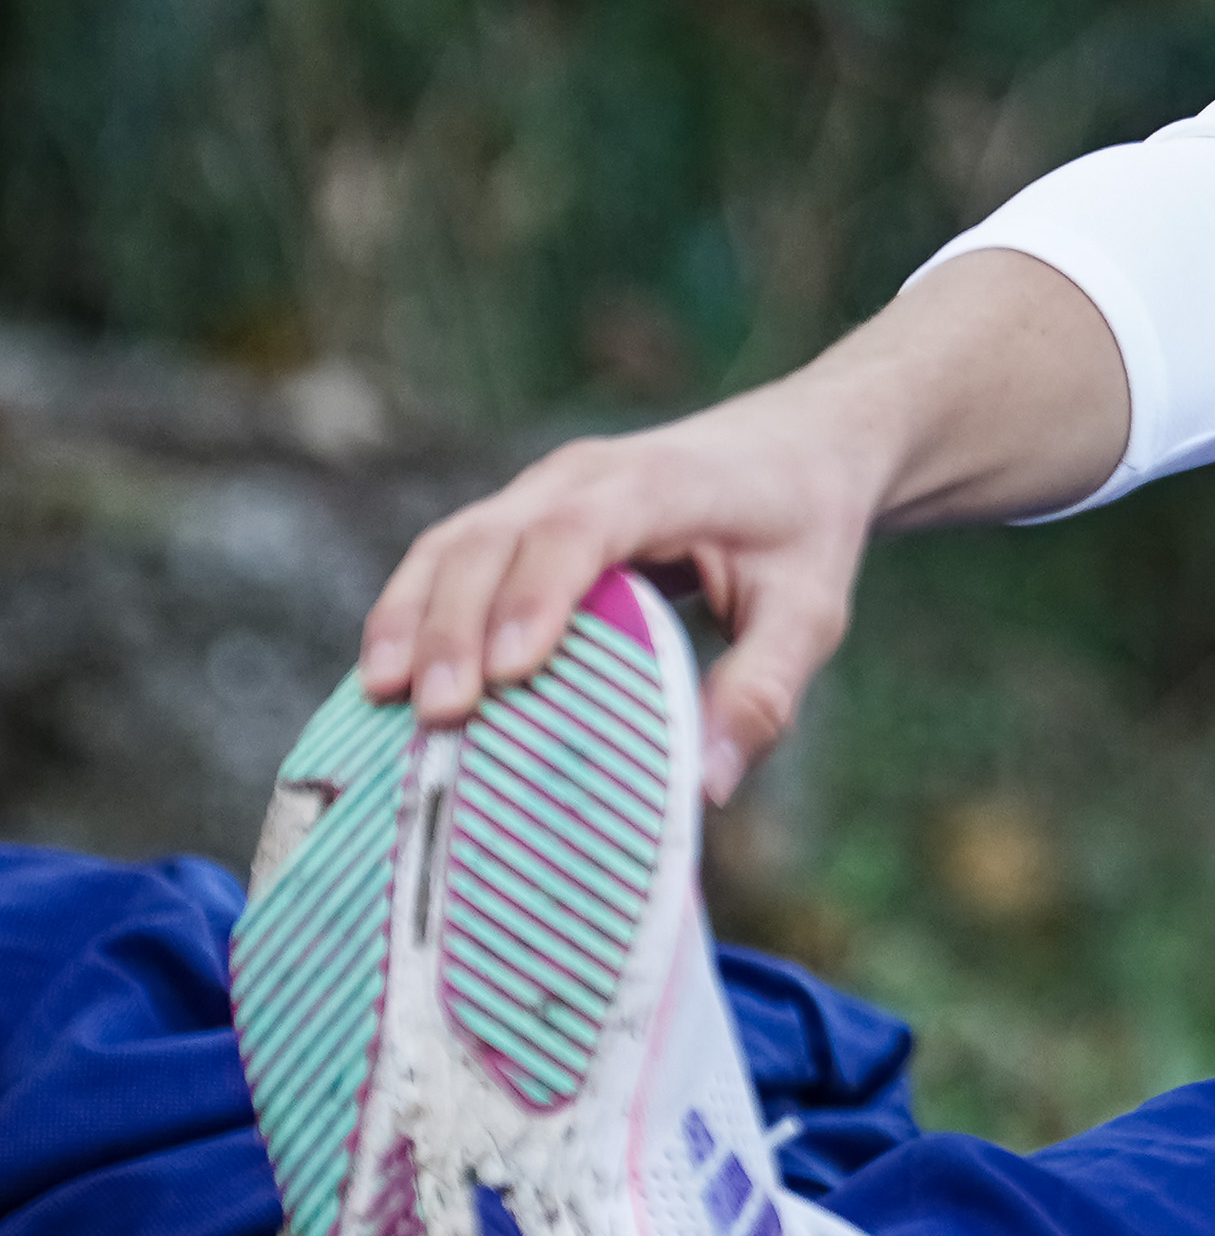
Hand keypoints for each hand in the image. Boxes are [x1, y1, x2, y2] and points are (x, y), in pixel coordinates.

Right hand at [358, 389, 890, 805]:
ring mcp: (541, 490)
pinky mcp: (521, 517)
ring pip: (452, 542)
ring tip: (383, 699)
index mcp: (660, 482)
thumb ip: (763, 691)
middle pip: (494, 537)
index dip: (536, 596)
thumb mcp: (811, 610)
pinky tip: (386, 682)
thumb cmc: (806, 528)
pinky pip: (450, 558)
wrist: (800, 445)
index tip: (507, 674)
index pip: (582, 530)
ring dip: (413, 617)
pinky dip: (414, 613)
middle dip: (454, 624)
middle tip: (435, 716)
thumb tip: (702, 790)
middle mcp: (584, 475)